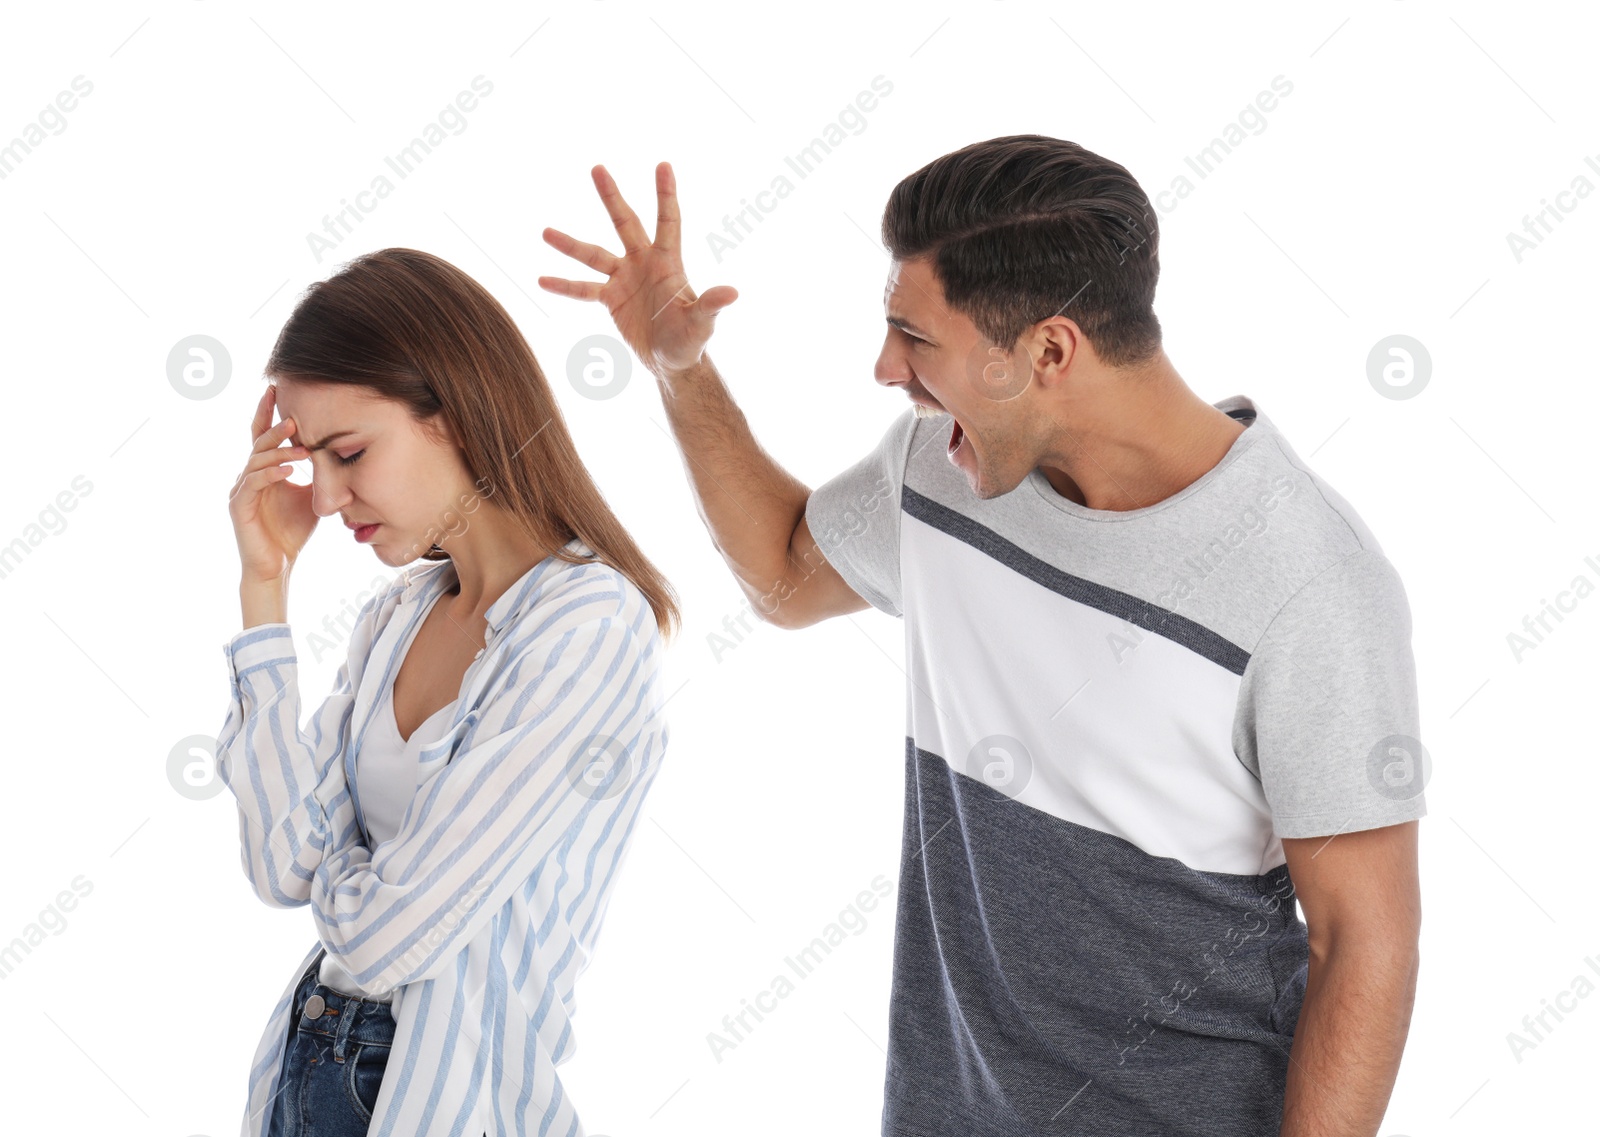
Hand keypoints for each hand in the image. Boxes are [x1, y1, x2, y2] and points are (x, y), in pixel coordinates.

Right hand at [229, 384, 317, 582]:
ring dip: (279, 450)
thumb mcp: (312, 497)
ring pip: (257, 460)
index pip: (263, 436)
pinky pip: (254, 484)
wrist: (278, 565)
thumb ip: (317, 475)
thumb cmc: (292, 531)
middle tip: (293, 415)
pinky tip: (287, 470)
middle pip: (258, 442)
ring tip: (300, 442)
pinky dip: (271, 474)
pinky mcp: (239, 506)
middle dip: (275, 426)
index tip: (276, 389)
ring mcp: (241, 490)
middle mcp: (249, 476)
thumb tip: (337, 454)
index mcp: (264, 471)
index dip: (268, 413)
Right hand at [539, 162, 737, 375]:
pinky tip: (542, 280)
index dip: (665, 195)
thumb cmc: (692, 341)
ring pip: (594, 255)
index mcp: (668, 263)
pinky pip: (583, 290)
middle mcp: (643, 263)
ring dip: (570, 245)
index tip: (663, 165)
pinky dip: (564, 286)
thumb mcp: (702, 324)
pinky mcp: (611, 299)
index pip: (668, 222)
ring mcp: (625, 279)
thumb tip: (733, 292)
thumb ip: (711, 305)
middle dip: (612, 196)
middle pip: (624, 223)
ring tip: (545, 232)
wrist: (673, 362)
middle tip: (597, 168)